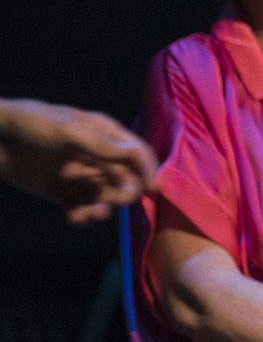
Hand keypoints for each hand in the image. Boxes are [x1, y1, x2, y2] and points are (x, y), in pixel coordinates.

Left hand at [0, 99, 157, 223]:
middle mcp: (97, 156)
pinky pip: (82, 208)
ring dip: (103, 209)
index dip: (148, 171)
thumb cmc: (31, 124)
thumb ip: (101, 144)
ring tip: (86, 214)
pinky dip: (83, 217)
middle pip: (126, 180)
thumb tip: (136, 155)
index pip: (137, 154)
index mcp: (105, 135)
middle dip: (124, 194)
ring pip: (106, 198)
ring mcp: (80, 175)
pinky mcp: (61, 192)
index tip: (151, 191)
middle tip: (110, 202)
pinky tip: (74, 217)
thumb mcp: (68, 130)